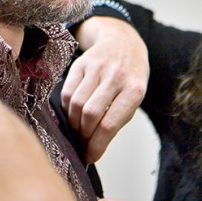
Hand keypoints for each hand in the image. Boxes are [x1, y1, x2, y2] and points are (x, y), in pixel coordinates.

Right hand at [62, 15, 148, 162]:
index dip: (96, 145)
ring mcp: (97, 67)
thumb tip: (93, 150)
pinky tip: (74, 112)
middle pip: (90, 115)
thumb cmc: (130, 78)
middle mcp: (116, 76)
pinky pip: (67, 92)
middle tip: (83, 143)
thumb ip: (116, 121)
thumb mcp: (133, 99)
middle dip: (83, 135)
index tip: (90, 157)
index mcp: (134, 90)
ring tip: (78, 129)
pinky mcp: (81, 63)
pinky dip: (67, 108)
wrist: (123, 43)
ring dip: (73, 123)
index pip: (110, 124)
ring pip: (76, 104)